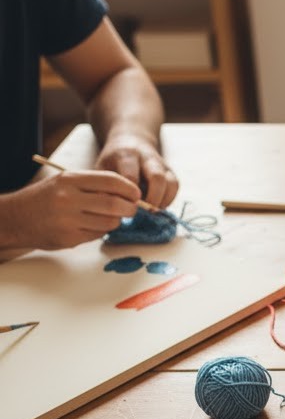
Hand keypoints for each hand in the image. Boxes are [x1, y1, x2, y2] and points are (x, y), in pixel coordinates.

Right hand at [0, 170, 140, 250]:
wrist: (15, 217)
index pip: (111, 181)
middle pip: (114, 204)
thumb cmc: (46, 198)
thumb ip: (93, 186)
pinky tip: (91, 226)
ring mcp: (67, 220)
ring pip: (109, 222)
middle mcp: (68, 198)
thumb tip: (128, 194)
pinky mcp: (68, 238)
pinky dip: (101, 231)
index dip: (129, 188)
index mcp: (70, 179)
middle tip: (132, 209)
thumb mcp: (65, 182)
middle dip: (130, 208)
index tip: (136, 194)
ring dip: (116, 221)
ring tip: (109, 217)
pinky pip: (97, 235)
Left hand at [95, 138, 178, 209]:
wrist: (130, 139)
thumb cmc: (113, 160)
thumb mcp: (102, 168)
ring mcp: (161, 164)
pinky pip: (175, 186)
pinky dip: (169, 199)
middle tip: (144, 213)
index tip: (125, 208)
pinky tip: (157, 206)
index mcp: (126, 155)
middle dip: (153, 199)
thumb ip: (105, 185)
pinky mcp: (170, 170)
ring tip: (152, 211)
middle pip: (157, 178)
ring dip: (163, 201)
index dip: (130, 196)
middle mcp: (147, 157)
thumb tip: (111, 210)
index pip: (131, 177)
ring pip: (170, 183)